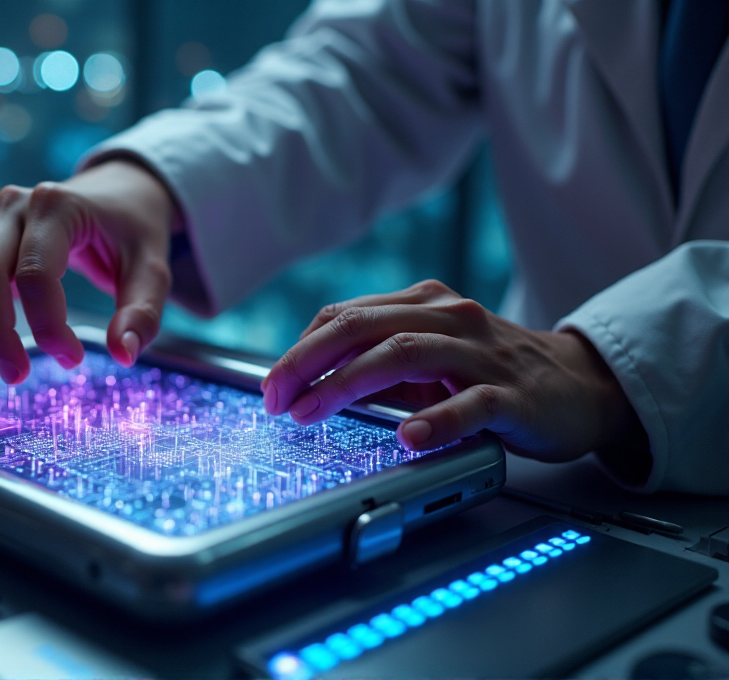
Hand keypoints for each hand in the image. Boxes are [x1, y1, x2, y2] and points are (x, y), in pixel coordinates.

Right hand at [0, 160, 177, 383]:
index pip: (36, 274)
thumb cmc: (133, 231)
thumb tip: (122, 354)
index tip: (72, 359)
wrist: (118, 192)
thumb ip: (141, 313)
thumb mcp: (154, 269)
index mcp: (58, 206)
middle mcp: (15, 207)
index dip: (48, 326)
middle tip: (19, 375)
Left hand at [261, 280, 641, 460]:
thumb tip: (311, 383)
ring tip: (314, 412)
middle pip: (364, 328)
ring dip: (350, 384)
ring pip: (405, 354)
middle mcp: (449, 319)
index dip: (301, 349)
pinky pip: (471, 404)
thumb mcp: (430, 357)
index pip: (345, 315)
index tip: (273, 385)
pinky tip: (409, 437)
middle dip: (309, 362)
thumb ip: (379, 363)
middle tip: (277, 398)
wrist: (583, 386)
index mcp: (424, 304)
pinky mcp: (514, 394)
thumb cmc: (495, 372)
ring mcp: (482, 354)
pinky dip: (437, 420)